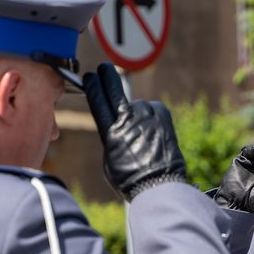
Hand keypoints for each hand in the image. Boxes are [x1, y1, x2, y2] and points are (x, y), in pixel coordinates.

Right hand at [83, 62, 185, 200]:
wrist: (159, 186)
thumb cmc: (131, 181)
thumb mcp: (110, 162)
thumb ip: (112, 139)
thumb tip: (117, 129)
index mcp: (110, 132)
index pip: (98, 100)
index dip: (93, 85)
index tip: (89, 76)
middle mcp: (128, 121)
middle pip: (114, 89)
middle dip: (107, 75)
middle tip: (104, 67)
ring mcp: (147, 118)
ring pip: (138, 104)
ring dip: (138, 112)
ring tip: (143, 133)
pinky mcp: (164, 119)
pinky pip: (156, 109)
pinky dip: (154, 115)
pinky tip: (154, 130)